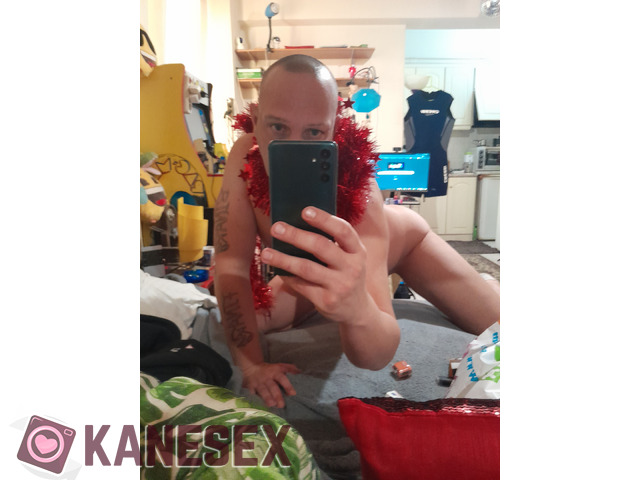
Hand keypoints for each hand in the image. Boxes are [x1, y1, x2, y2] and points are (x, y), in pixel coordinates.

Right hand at [241, 362, 300, 407]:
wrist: (252, 367)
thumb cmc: (270, 369)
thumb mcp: (280, 366)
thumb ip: (290, 369)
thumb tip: (300, 372)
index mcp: (275, 372)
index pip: (282, 378)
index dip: (287, 385)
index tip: (293, 393)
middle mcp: (267, 377)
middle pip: (272, 386)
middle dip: (277, 396)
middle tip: (281, 405)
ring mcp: (258, 382)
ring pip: (263, 390)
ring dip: (267, 398)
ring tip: (271, 405)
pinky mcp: (250, 387)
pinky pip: (252, 393)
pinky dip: (255, 399)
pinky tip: (258, 405)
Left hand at [261, 207, 369, 323]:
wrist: (357, 309)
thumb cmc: (345, 275)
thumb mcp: (349, 258)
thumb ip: (333, 243)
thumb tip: (297, 224)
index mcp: (357, 251)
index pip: (343, 231)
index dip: (324, 219)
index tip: (305, 211)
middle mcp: (352, 268)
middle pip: (321, 247)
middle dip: (296, 236)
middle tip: (276, 227)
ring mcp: (340, 286)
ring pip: (307, 268)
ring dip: (283, 259)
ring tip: (266, 253)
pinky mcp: (327, 301)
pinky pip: (302, 285)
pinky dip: (287, 276)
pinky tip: (276, 269)